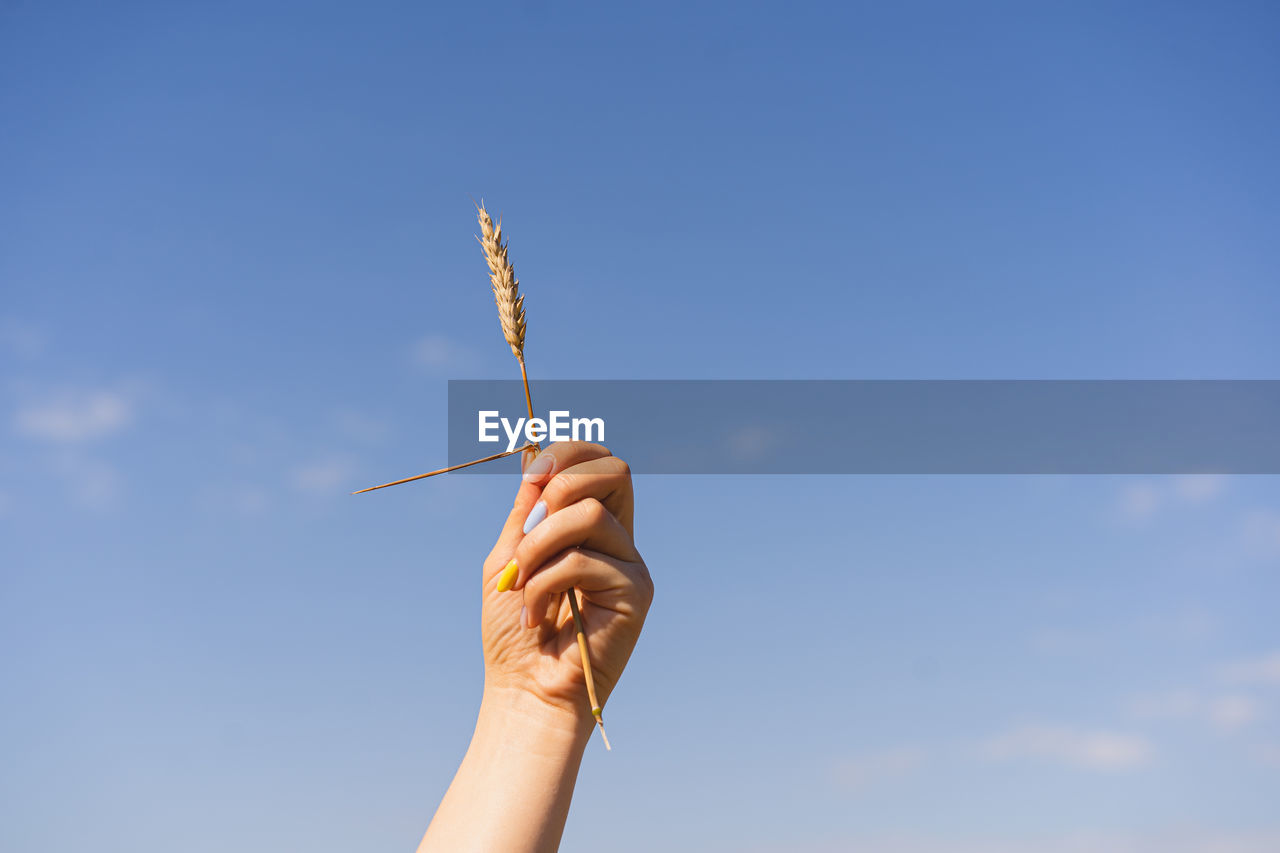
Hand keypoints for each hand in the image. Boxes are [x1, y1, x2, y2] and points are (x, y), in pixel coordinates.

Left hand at [480, 441, 653, 724]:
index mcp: (592, 526)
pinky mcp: (636, 592)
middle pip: (615, 470)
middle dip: (561, 485)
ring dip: (537, 545)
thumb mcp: (510, 556)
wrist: (524, 690)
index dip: (568, 454)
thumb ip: (527, 511)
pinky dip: (543, 584)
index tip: (532, 478)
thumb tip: (536, 462)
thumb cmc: (514, 629)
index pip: (600, 463)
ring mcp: (631, 564)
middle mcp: (619, 539)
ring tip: (520, 585)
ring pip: (588, 514)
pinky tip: (535, 616)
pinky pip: (583, 560)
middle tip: (528, 528)